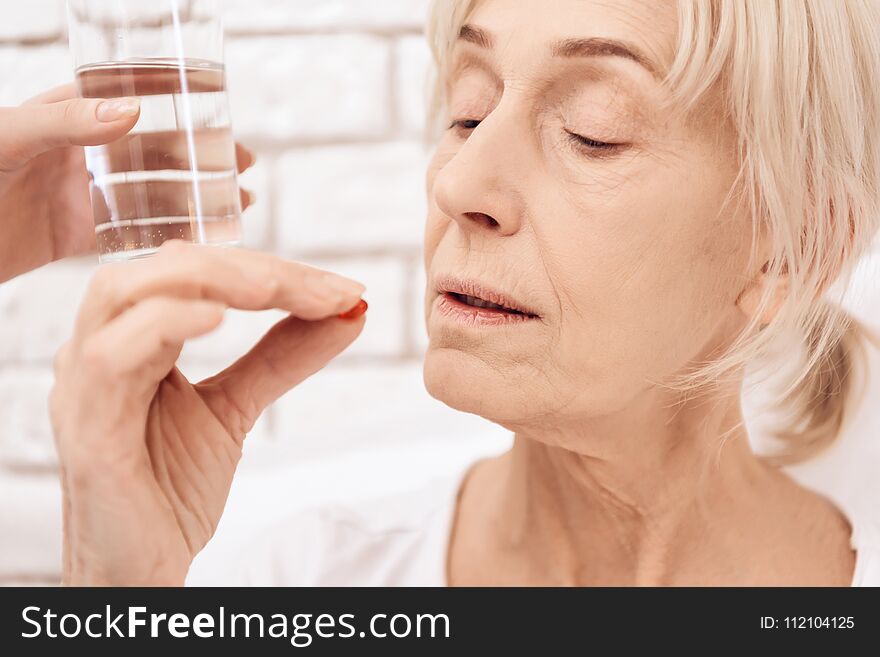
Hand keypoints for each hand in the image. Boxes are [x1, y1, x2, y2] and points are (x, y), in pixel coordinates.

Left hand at [0, 85, 255, 283]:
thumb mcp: (5, 138)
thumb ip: (62, 122)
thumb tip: (131, 110)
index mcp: (63, 116)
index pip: (130, 98)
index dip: (176, 103)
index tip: (220, 112)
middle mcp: (78, 153)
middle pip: (152, 149)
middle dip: (199, 155)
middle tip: (242, 164)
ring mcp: (79, 194)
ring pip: (149, 192)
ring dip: (193, 197)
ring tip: (236, 203)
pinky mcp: (74, 235)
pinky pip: (129, 233)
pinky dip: (165, 235)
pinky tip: (196, 237)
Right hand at [50, 242, 367, 585]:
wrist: (142, 567)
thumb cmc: (172, 486)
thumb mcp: (238, 406)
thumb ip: (282, 354)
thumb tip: (348, 309)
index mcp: (134, 334)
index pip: (200, 271)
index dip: (274, 271)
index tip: (343, 290)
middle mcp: (102, 344)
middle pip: (166, 268)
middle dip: (250, 269)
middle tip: (323, 289)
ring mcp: (86, 382)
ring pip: (127, 291)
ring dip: (208, 280)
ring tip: (272, 289)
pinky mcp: (87, 425)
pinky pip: (111, 356)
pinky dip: (163, 324)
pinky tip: (215, 319)